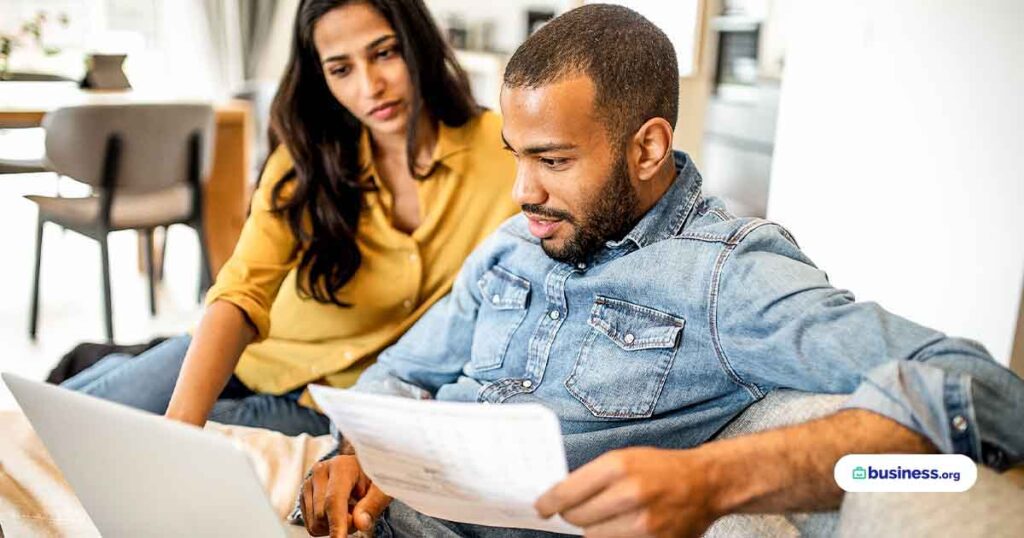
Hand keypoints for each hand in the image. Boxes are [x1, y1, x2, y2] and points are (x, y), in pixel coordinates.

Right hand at [300, 455, 391, 536]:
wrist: (362, 469)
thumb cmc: (373, 478)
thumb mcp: (381, 489)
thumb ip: (373, 504)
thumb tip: (360, 523)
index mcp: (340, 466)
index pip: (334, 500)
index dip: (337, 523)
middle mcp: (320, 472)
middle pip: (322, 515)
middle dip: (344, 523)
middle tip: (359, 512)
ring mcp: (308, 483)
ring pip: (315, 523)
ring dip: (334, 524)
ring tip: (349, 508)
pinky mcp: (303, 495)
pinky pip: (311, 525)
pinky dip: (327, 524)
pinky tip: (337, 510)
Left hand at [535, 447, 720, 537]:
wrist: (704, 483)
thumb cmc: (661, 468)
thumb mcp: (624, 458)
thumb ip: (592, 477)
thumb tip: (560, 496)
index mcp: (618, 467)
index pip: (567, 492)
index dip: (549, 502)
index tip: (542, 507)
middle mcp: (629, 495)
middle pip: (577, 518)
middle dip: (572, 515)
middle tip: (576, 510)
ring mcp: (642, 523)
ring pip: (593, 537)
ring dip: (594, 529)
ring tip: (609, 515)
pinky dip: (613, 537)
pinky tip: (622, 525)